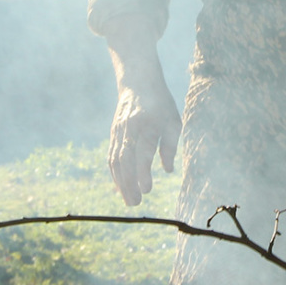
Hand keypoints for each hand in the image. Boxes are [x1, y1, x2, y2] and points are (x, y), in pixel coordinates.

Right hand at [103, 18, 179, 206]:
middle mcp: (130, 129)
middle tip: (135, 203)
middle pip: (125, 160)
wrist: (137, 81)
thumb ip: (170, 146)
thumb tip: (167, 170)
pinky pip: (111, 155)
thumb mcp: (173, 121)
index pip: (143, 152)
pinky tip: (120, 186)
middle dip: (128, 183)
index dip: (143, 172)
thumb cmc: (161, 103)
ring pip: (115, 160)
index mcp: (147, 124)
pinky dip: (115, 173)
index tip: (147, 189)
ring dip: (120, 182)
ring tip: (128, 200)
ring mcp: (118, 131)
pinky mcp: (113, 133)